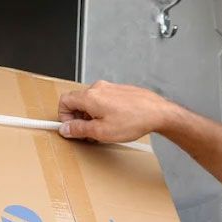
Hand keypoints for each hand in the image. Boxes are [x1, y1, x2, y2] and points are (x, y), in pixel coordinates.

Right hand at [57, 81, 174, 143]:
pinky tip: (116, 123)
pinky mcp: (120, 91)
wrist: (158, 113)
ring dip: (92, 116)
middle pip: (78, 102)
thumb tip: (66, 128)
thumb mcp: (101, 132)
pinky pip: (104, 100)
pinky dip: (104, 112)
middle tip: (88, 134)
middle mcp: (99, 88)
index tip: (71, 128)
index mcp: (90, 96)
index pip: (64, 101)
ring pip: (92, 102)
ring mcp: (110, 88)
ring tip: (104, 130)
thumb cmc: (133, 121)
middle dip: (79, 119)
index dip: (64, 116)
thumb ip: (79, 129)